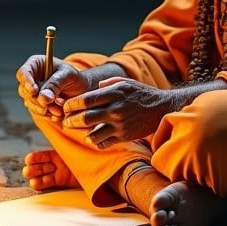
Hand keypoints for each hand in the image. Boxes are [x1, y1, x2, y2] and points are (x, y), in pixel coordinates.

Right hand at [16, 55, 94, 118]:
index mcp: (36, 64)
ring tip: (59, 110)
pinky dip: (46, 115)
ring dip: (43, 109)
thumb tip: (42, 98)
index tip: (34, 91)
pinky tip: (57, 114)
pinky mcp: (37, 104)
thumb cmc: (75, 77)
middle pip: (24, 91)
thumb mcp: (68, 75)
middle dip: (37, 100)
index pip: (23, 73)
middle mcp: (32, 78)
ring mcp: (33, 92)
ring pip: (29, 103)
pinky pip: (36, 112)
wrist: (82, 90)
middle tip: (51, 104)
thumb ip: (55, 84)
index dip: (26, 82)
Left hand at [61, 78, 176, 147]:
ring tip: (80, 131)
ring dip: (82, 133)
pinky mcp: (124, 136)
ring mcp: (119, 124)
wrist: (161, 108)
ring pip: (92, 133)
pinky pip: (103, 142)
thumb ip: (108, 84)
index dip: (71, 104)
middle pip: (85, 117)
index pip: (86, 100)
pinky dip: (95, 141)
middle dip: (71, 121)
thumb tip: (95, 87)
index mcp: (113, 94)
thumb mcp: (126, 82)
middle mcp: (115, 109)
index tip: (65, 107)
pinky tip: (94, 137)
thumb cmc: (141, 93)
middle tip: (66, 122)